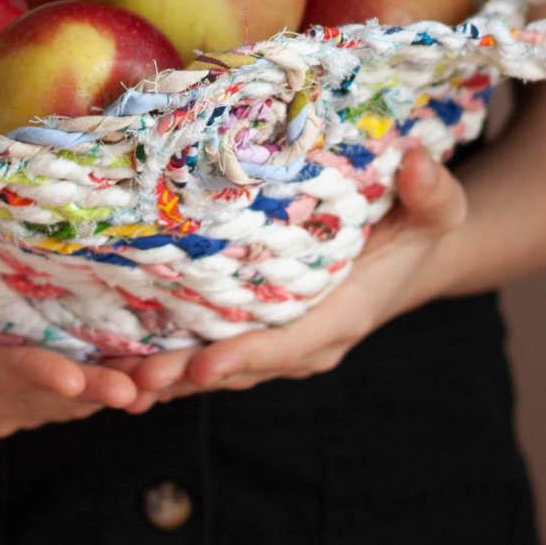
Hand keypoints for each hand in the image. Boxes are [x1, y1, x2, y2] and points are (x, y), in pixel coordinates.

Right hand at [0, 241, 159, 436]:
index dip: (20, 379)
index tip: (65, 375)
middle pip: (32, 397)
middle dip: (84, 391)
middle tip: (135, 387)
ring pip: (62, 400)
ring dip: (112, 391)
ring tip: (165, 381)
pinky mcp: (22, 384)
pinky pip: (74, 389)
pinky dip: (115, 381)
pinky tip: (163, 374)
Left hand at [116, 149, 468, 399]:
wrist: (410, 252)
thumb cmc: (418, 224)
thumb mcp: (435, 207)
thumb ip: (431, 191)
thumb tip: (414, 162)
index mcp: (343, 316)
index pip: (290, 343)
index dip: (246, 356)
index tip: (203, 367)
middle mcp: (305, 341)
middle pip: (239, 365)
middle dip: (187, 376)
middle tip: (134, 382)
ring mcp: (277, 341)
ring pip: (215, 366)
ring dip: (165, 376)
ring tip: (109, 379)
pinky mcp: (253, 329)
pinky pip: (206, 350)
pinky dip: (165, 359)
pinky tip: (113, 361)